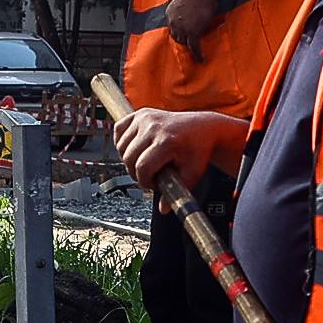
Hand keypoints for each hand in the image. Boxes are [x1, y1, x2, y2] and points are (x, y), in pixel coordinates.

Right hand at [116, 109, 247, 195]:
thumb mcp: (192, 174)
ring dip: (129, 158)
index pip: (142, 168)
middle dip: (136, 172)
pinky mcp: (140, 113)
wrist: (203, 128)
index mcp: (167, 141)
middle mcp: (153, 127)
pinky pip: (119, 129)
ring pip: (121, 146)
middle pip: (128, 158)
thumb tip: (162, 210)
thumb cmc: (198, 150)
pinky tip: (136, 147)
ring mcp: (145, 118)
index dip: (145, 181)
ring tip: (145, 161)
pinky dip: (123, 141)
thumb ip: (177, 192)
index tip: (153, 184)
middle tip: (149, 175)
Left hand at [167, 0, 221, 61]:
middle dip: (183, 40)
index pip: (172, 27)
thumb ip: (184, 11)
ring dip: (190, 47)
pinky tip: (201, 59)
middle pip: (176, 36)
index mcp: (169, 13)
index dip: (179, 32)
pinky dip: (197, 54)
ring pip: (184, 42)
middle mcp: (173, 22)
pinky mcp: (192, 32)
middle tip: (190, 45)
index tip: (184, 37)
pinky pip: (194, 46)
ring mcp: (182, 28)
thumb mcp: (185, 2)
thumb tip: (190, 16)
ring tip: (196, 52)